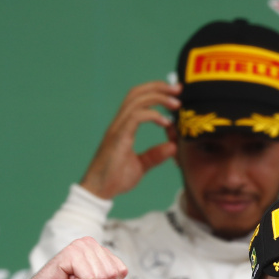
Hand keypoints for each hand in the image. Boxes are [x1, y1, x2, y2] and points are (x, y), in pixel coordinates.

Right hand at [80, 81, 180, 198]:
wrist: (99, 191)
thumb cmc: (115, 178)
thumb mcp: (141, 166)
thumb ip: (155, 155)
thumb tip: (173, 147)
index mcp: (123, 127)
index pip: (137, 99)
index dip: (155, 91)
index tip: (175, 94)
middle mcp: (119, 123)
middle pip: (136, 93)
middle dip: (158, 87)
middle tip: (178, 89)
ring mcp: (117, 129)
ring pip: (136, 101)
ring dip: (158, 98)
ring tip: (175, 103)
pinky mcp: (118, 138)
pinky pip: (135, 117)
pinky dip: (152, 115)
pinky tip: (165, 122)